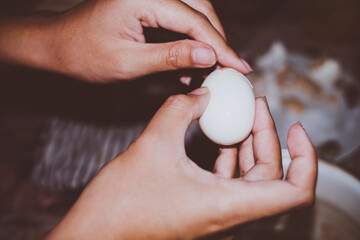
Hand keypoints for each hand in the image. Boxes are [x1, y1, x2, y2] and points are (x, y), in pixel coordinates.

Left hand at [0, 0, 250, 81]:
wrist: (58, 46)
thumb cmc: (85, 54)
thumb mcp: (130, 62)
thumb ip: (172, 57)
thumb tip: (211, 56)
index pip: (194, 20)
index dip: (220, 46)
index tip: (239, 67)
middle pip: (199, 10)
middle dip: (217, 41)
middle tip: (230, 69)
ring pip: (192, 14)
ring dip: (204, 41)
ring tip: (210, 71)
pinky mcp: (146, 5)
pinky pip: (177, 20)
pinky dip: (188, 41)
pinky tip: (189, 66)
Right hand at [45, 89, 316, 238]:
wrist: (95, 235)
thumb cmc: (120, 204)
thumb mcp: (152, 144)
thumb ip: (181, 110)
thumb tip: (203, 96)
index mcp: (227, 205)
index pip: (295, 191)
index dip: (305, 158)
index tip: (295, 128)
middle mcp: (228, 214)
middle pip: (271, 175)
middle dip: (268, 135)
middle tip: (256, 105)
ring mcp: (216, 213)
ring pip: (251, 178)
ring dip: (250, 145)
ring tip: (242, 114)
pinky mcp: (202, 208)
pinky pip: (230, 182)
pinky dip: (232, 157)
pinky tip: (221, 137)